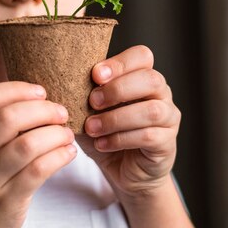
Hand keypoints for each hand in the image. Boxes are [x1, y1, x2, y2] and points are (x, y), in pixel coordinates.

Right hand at [0, 82, 75, 227]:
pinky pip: (38, 172)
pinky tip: (68, 153)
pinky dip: (59, 156)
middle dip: (42, 109)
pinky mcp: (6, 204)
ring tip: (67, 134)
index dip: (16, 89)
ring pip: (27, 145)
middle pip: (8, 118)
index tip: (40, 91)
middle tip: (61, 112)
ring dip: (55, 134)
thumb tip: (33, 98)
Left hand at [78, 45, 180, 199]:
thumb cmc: (106, 135)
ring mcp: (168, 118)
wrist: (123, 172)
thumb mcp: (89, 112)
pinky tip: (102, 144)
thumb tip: (59, 83)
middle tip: (92, 102)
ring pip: (151, 110)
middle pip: (151, 79)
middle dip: (118, 89)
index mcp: (142, 78)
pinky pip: (148, 136)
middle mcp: (161, 94)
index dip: (120, 63)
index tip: (95, 75)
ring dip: (116, 118)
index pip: (142, 55)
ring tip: (91, 127)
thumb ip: (82, 95)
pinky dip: (120, 139)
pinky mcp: (167, 143)